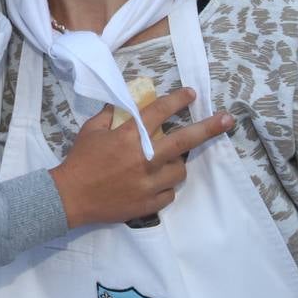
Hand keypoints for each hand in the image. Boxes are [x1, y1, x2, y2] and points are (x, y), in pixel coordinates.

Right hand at [49, 88, 233, 228]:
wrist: (70, 197)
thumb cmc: (79, 160)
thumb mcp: (90, 130)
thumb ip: (109, 115)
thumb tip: (123, 101)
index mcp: (130, 137)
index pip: (160, 112)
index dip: (177, 100)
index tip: (191, 94)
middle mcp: (145, 158)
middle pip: (185, 141)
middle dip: (209, 127)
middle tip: (227, 120)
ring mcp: (149, 183)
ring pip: (179, 170)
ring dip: (176, 163)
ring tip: (167, 162)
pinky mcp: (149, 203)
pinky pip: (169, 193)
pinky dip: (165, 187)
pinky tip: (155, 183)